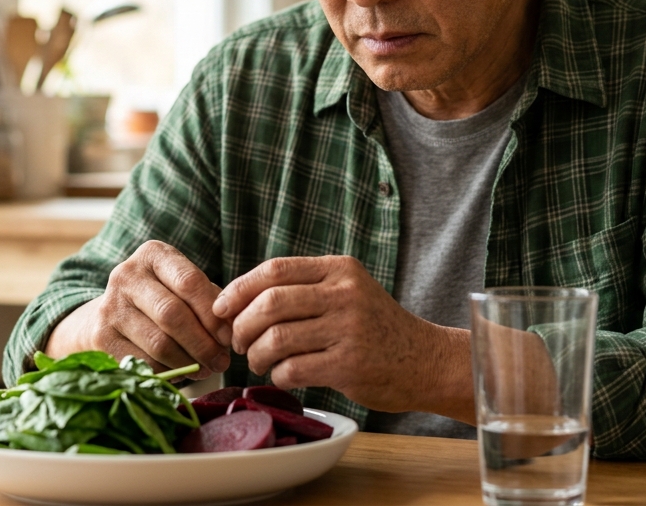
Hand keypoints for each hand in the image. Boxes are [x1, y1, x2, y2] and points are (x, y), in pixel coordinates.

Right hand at [46, 241, 230, 380]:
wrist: (111, 315)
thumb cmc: (161, 300)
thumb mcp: (182, 287)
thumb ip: (208, 301)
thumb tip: (230, 330)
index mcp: (153, 254)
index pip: (190, 282)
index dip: (213, 314)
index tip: (229, 337)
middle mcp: (126, 275)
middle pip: (173, 315)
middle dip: (203, 344)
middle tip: (221, 362)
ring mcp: (109, 306)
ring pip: (159, 343)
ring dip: (188, 362)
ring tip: (204, 369)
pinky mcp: (100, 337)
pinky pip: (143, 362)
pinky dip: (166, 373)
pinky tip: (179, 372)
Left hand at [212, 255, 473, 420]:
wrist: (425, 360)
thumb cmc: (375, 328)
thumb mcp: (347, 291)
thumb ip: (305, 288)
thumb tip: (239, 300)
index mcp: (339, 269)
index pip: (274, 270)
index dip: (239, 289)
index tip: (220, 309)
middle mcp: (344, 294)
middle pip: (269, 304)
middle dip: (241, 327)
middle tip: (238, 343)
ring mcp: (348, 329)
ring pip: (276, 339)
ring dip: (256, 356)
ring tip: (259, 362)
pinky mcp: (350, 365)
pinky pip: (293, 369)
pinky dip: (278, 376)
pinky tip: (284, 376)